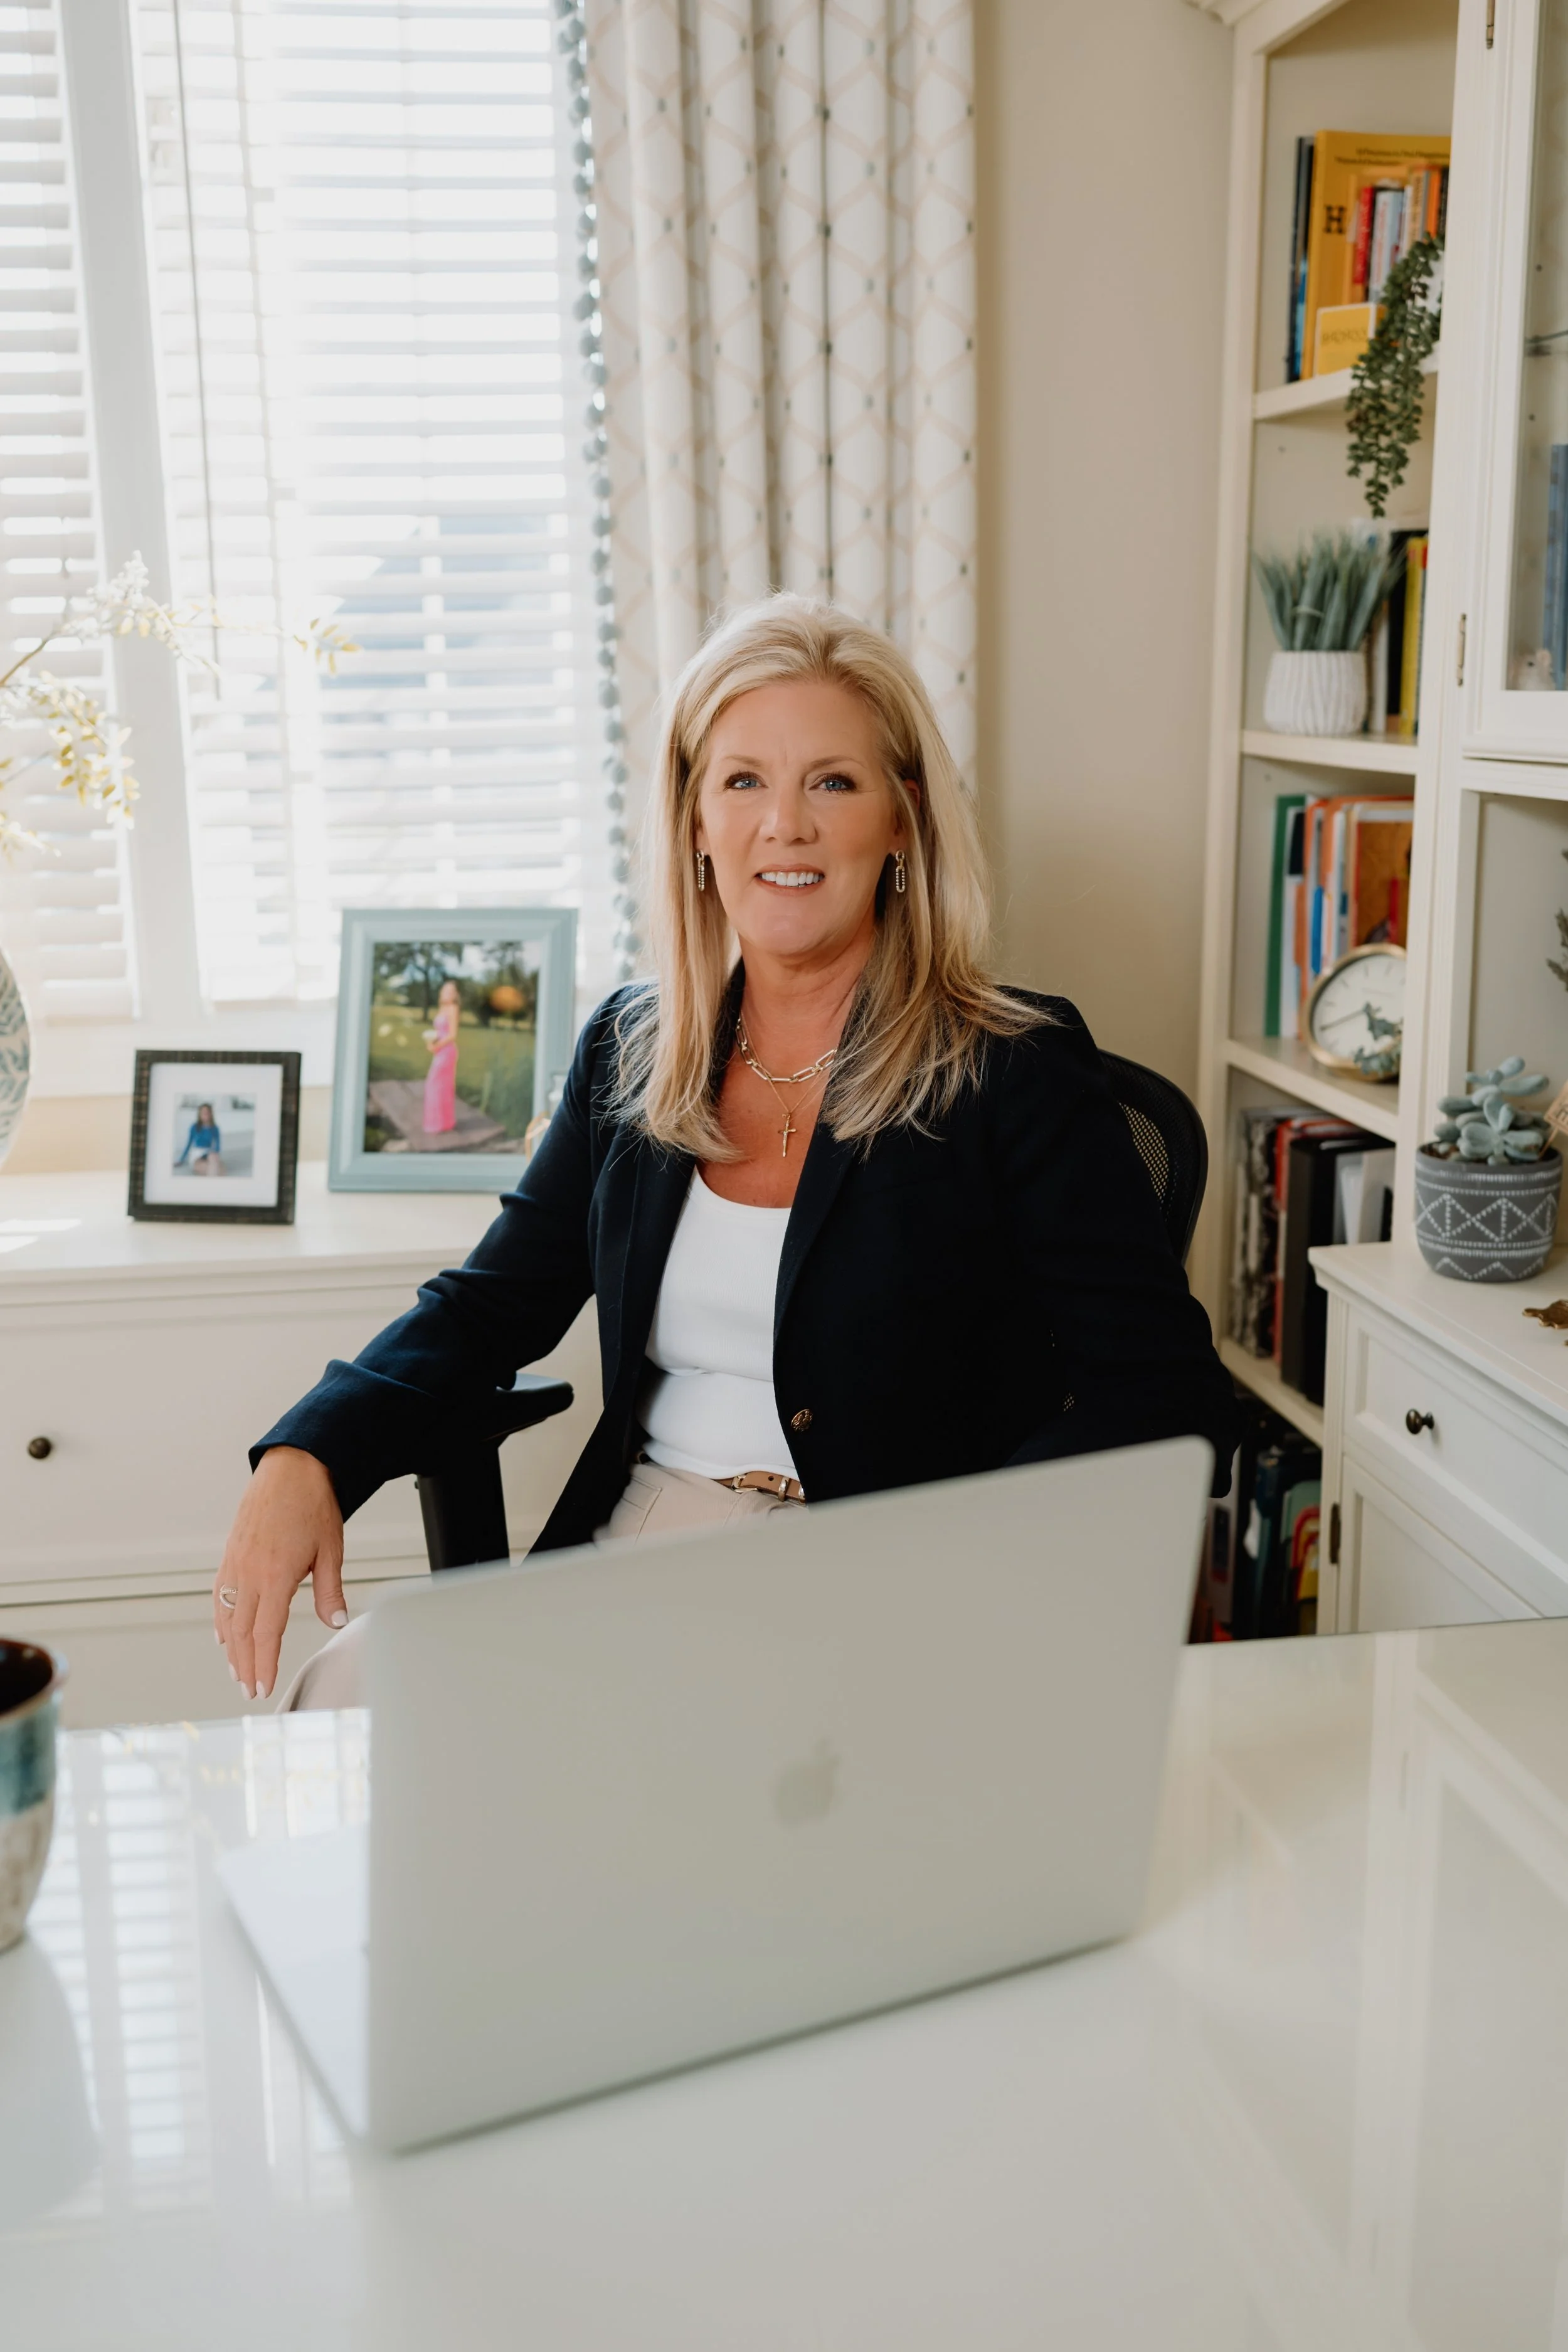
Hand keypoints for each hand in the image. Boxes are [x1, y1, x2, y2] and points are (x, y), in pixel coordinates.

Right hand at [214, 1447, 346, 1701]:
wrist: (291, 1468)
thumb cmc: (312, 1504)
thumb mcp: (330, 1549)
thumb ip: (330, 1590)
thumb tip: (337, 1621)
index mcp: (275, 1575)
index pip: (266, 1632)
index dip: (264, 1663)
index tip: (262, 1687)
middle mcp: (249, 1573)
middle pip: (242, 1631)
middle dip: (245, 1665)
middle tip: (249, 1690)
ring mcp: (235, 1564)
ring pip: (227, 1616)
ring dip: (231, 1648)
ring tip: (236, 1671)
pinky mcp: (230, 1554)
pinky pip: (219, 1595)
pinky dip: (220, 1619)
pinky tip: (223, 1634)